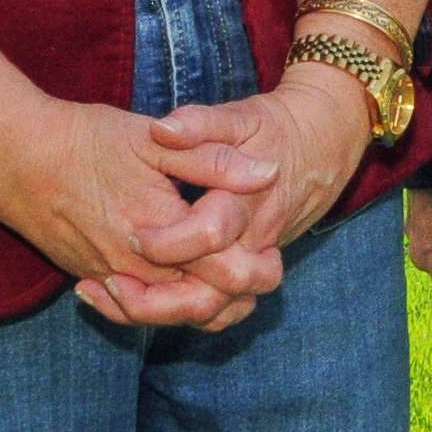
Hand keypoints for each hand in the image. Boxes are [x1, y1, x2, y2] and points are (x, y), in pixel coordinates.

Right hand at [0, 93, 289, 331]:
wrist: (15, 157)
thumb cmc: (86, 140)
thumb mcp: (155, 141)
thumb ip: (213, 160)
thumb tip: (268, 172)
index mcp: (162, 230)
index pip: (226, 270)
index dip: (256, 265)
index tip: (269, 246)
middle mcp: (137, 266)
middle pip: (203, 305)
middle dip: (239, 293)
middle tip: (261, 267)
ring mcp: (111, 278)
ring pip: (170, 314)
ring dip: (206, 303)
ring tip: (229, 276)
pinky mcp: (92, 279)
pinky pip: (136, 309)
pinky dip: (167, 305)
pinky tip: (184, 285)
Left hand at [136, 66, 383, 299]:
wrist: (321, 147)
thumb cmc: (273, 129)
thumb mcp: (238, 117)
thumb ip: (200, 124)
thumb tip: (161, 130)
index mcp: (247, 204)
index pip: (208, 236)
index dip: (165, 242)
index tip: (132, 235)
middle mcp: (254, 243)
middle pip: (211, 295)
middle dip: (155, 299)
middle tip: (111, 281)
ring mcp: (255, 264)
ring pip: (215, 313)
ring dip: (162, 314)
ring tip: (114, 293)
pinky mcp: (250, 274)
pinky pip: (219, 312)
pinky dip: (180, 314)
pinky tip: (139, 297)